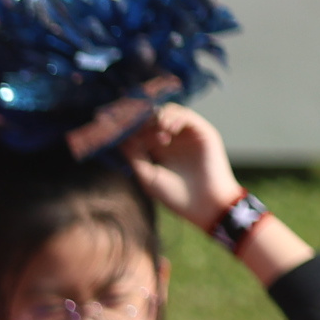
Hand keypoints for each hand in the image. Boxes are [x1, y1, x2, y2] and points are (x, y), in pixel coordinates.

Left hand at [124, 103, 238, 232]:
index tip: (114, 127)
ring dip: (156, 119)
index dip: (128, 128)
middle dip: (141, 121)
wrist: (205, 205)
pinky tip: (166, 129)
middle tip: (136, 129)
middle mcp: (171, 139)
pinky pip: (185, 116)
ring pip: (167, 114)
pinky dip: (173, 117)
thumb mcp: (148, 175)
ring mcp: (186, 134)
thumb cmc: (175, 195)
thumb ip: (133, 155)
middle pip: (151, 119)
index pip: (139, 131)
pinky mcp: (202, 132)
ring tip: (156, 135)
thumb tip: (117, 138)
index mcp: (156, 150)